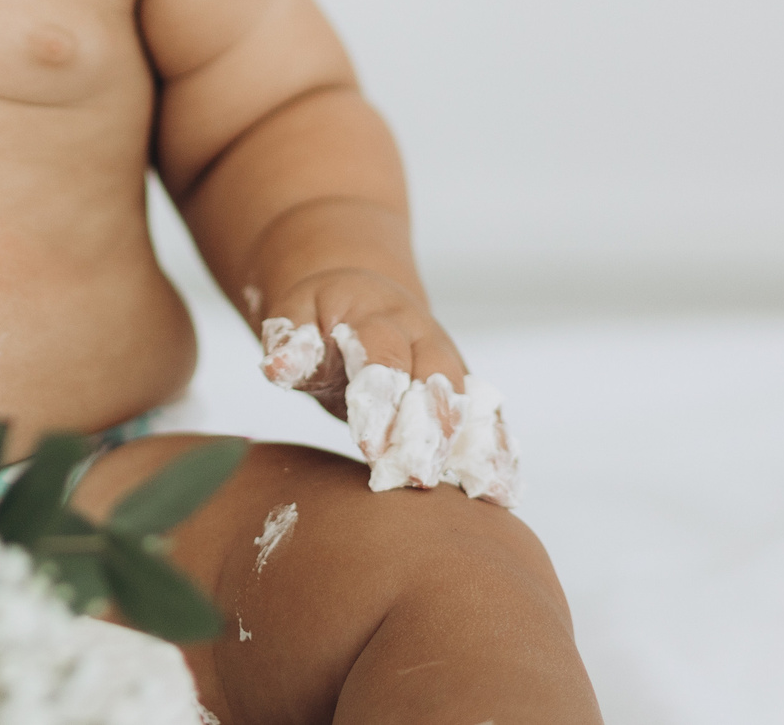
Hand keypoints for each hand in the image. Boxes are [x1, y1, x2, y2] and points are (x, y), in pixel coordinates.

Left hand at [253, 267, 516, 505]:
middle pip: (436, 379)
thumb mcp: (295, 315)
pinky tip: (506, 490)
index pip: (383, 356)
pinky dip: (499, 451)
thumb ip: (291, 343)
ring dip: (474, 443)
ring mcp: (448, 360)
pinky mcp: (463, 388)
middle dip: (429, 429)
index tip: (372, 449)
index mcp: (376, 314)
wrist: (357, 294)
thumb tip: (277, 367)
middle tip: (418, 476)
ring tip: (481, 489)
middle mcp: (422, 335)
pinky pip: (489, 417)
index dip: (379, 401)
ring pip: (470, 400)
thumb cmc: (319, 316)